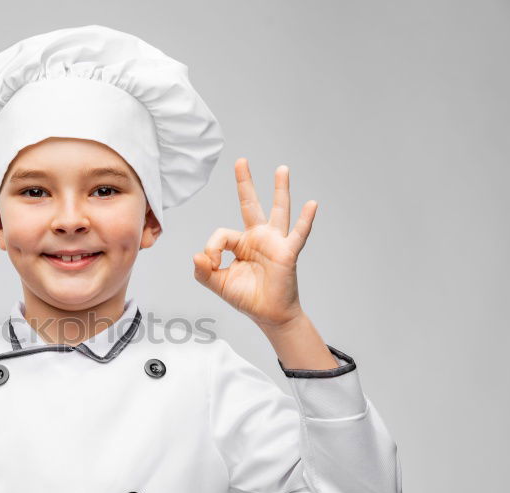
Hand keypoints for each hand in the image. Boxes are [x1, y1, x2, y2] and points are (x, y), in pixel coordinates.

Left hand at [193, 158, 317, 328]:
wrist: (268, 314)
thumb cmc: (247, 297)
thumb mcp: (218, 283)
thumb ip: (203, 271)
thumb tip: (196, 255)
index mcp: (241, 243)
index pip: (221, 234)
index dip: (212, 248)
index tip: (213, 264)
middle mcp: (258, 237)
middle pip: (250, 204)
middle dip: (245, 182)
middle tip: (241, 161)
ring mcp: (275, 242)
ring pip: (278, 210)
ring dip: (280, 189)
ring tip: (281, 169)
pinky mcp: (288, 252)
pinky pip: (298, 234)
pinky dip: (306, 220)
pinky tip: (312, 204)